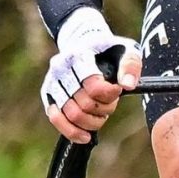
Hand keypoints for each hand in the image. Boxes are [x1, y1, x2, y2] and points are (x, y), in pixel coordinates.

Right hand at [42, 6, 139, 142]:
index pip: (93, 87)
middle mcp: (60, 69)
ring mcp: (52, 83)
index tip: (118, 91)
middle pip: (85, 104)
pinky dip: (71, 131)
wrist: (82, 41)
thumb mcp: (126, 50)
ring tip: (102, 115)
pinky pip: (56, 119)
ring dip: (92, 121)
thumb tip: (127, 85)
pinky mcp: (48, 95)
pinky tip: (85, 136)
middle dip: (104, 109)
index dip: (110, 95)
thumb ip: (130, 66)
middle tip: (111, 103)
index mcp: (78, 56)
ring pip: (72, 114)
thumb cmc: (107, 49)